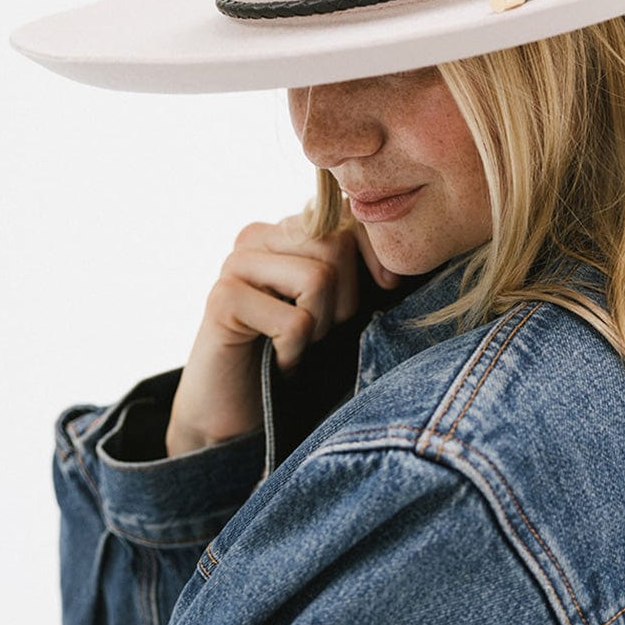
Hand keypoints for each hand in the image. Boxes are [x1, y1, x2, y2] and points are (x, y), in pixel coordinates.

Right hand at [165, 212, 398, 456]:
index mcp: (287, 229)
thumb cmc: (298, 354)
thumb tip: (402, 258)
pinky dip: (295, 351)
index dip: (376, 250)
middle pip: (336, 242)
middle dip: (346, 297)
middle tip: (322, 331)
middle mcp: (258, 236)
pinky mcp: (222, 300)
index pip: (346, 213)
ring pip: (317, 278)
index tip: (388, 286)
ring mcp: (235, 264)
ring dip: (320, 327)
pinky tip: (279, 359)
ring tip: (297, 344)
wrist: (238, 411)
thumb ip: (360, 269)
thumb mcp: (338, 305)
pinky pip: (294, 320)